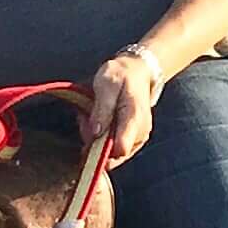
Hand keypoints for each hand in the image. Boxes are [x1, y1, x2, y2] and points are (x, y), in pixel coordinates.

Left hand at [85, 46, 167, 161]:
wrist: (136, 72)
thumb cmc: (120, 76)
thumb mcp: (106, 85)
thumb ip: (102, 109)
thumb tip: (96, 133)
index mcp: (134, 118)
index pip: (120, 149)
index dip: (100, 148)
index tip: (89, 131)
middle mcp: (140, 133)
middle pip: (113, 155)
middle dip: (95, 142)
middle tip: (87, 119)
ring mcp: (138, 138)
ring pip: (113, 155)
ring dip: (97, 141)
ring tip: (93, 118)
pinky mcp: (134, 140)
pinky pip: (114, 150)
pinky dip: (102, 140)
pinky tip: (99, 123)